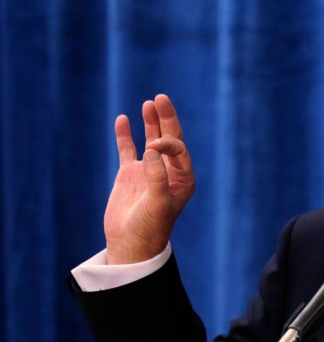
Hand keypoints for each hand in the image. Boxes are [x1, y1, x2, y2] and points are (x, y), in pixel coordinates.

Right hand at [104, 94, 194, 263]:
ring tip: (149, 103)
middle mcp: (168, 172)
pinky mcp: (129, 175)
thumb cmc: (151, 227)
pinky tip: (122, 119)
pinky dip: (125, 135)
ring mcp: (148, 171)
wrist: (130, 243)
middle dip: (166, 118)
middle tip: (161, 98)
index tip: (153, 145)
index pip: (179, 150)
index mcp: (183, 178)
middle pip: (169, 138)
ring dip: (151, 122)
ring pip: (150, 140)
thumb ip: (157, 177)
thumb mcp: (158, 203)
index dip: (168, 141)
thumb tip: (151, 150)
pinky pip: (128, 150)